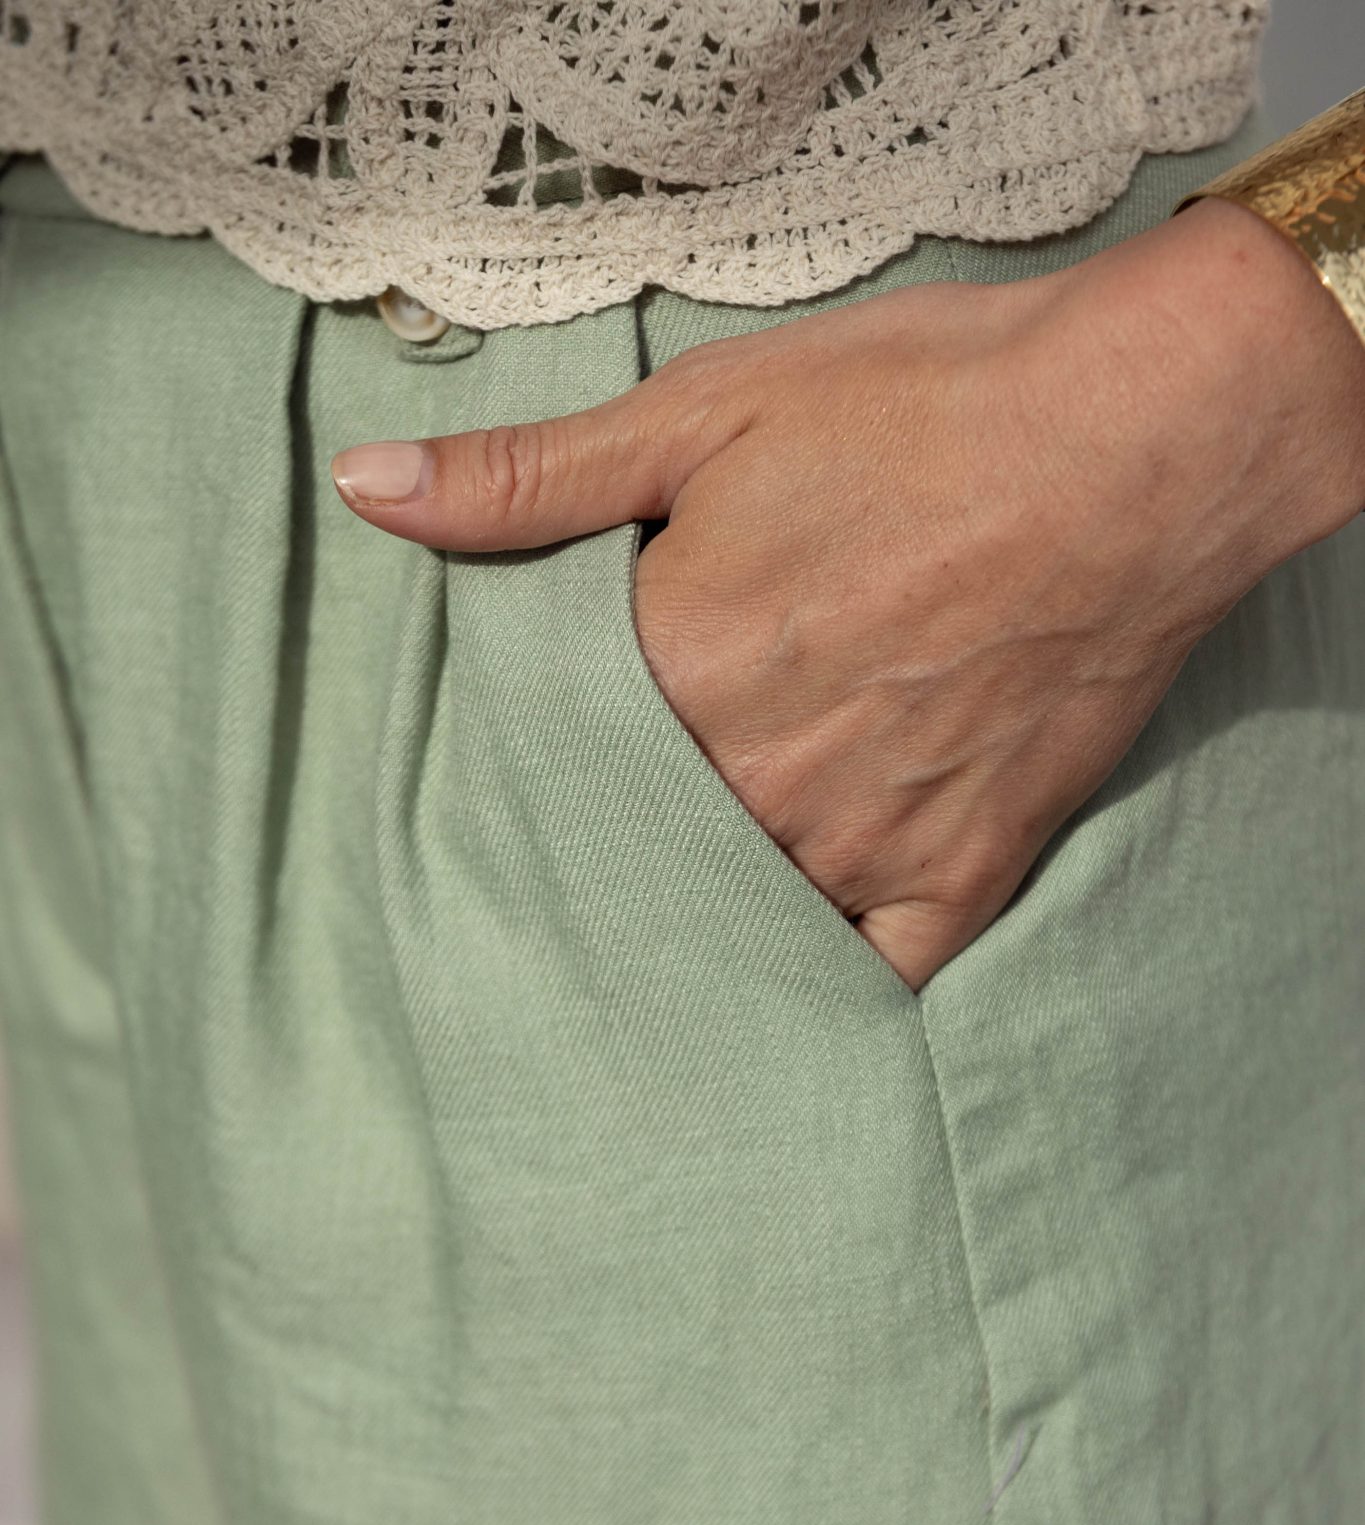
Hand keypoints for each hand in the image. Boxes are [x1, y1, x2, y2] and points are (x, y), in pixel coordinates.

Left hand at [332, 199, 1364, 990]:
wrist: (1140, 439)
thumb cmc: (925, 410)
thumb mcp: (705, 413)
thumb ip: (530, 479)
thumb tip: (366, 490)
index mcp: (674, 678)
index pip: (552, 768)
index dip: (534, 768)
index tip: (518, 778)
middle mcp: (757, 785)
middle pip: (639, 856)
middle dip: (609, 852)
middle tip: (587, 857)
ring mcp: (864, 843)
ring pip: (740, 926)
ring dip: (697, 925)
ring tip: (667, 928)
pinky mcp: (962, 873)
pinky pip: (875, 978)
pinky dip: (828, 985)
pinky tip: (787, 989)